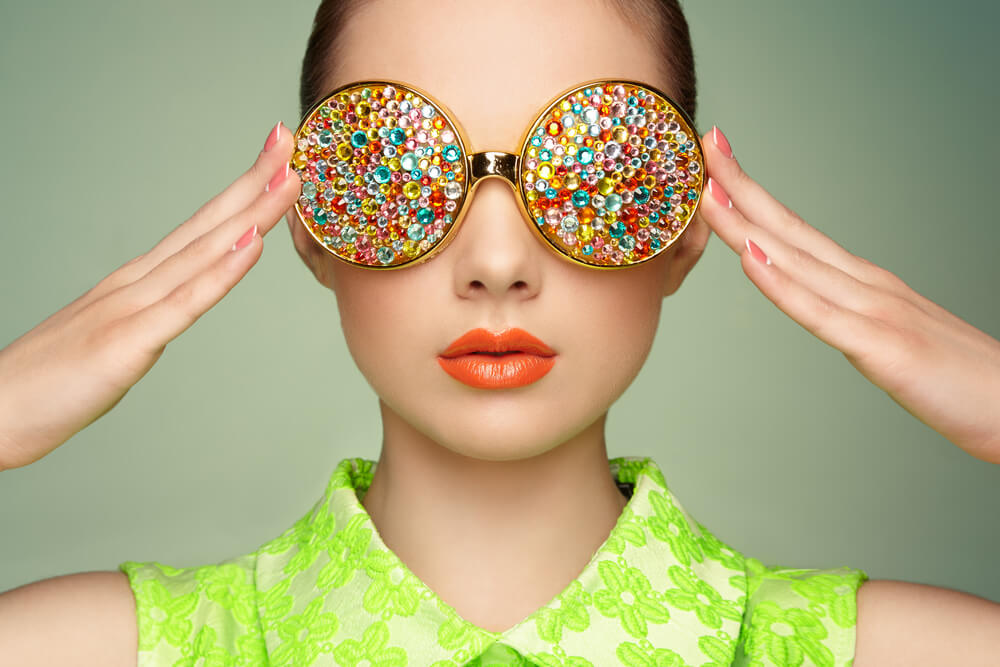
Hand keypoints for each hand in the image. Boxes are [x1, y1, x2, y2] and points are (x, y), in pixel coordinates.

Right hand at [0, 123, 300, 470]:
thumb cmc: (53, 383)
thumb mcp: (116, 341)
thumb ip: (149, 320)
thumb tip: (177, 310)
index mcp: (137, 282)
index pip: (200, 228)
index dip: (239, 192)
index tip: (272, 158)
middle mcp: (136, 283)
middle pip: (208, 225)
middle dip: (254, 182)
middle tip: (290, 140)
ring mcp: (131, 307)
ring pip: (205, 251)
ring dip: (251, 212)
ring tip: (288, 177)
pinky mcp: (127, 342)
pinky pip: (185, 302)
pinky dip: (222, 270)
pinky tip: (252, 242)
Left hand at [684, 126, 999, 463]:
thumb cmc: (960, 381)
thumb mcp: (892, 343)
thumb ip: (856, 323)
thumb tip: (823, 312)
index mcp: (866, 284)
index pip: (797, 233)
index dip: (755, 198)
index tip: (721, 164)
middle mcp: (867, 286)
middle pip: (790, 231)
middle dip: (742, 189)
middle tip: (704, 147)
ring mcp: (875, 311)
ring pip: (795, 260)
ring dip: (746, 224)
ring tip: (708, 191)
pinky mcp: (882, 346)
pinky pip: (820, 313)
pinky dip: (781, 283)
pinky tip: (751, 256)